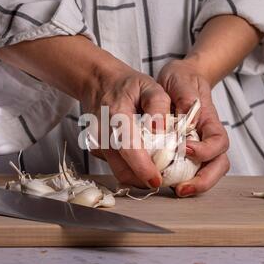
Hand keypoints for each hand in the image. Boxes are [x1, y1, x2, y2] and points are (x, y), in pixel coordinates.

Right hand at [88, 65, 170, 187]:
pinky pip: (117, 167)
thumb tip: (162, 131)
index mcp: (117, 116)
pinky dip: (132, 170)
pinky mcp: (99, 152)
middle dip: (144, 179)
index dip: (143, 168)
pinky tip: (144, 160)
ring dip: (139, 177)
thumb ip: (159, 106)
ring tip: (157, 168)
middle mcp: (103, 135)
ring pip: (120, 172)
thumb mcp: (149, 85)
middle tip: (165, 176)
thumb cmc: (127, 86)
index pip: (129, 147)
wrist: (99, 83)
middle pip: (123, 169)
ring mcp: (98, 145)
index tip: (157, 179)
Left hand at [158, 59, 229, 196]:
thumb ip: (186, 96)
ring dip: (194, 185)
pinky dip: (183, 179)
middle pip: (218, 165)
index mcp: (210, 121)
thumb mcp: (180, 81)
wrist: (179, 80)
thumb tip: (190, 118)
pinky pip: (191, 170)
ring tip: (175, 191)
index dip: (206, 151)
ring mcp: (200, 146)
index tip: (186, 149)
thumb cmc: (181, 80)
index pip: (218, 142)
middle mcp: (208, 137)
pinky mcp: (187, 152)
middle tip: (182, 189)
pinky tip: (167, 182)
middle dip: (203, 180)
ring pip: (207, 171)